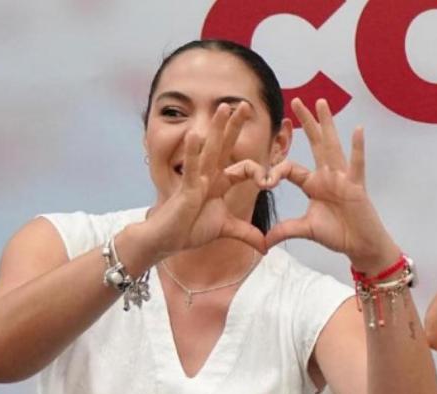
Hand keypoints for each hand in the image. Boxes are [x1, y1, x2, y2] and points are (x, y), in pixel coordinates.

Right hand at [145, 102, 269, 257]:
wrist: (168, 239)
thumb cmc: (191, 229)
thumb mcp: (225, 230)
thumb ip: (247, 234)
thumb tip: (266, 246)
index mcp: (219, 183)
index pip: (243, 168)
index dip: (259, 172)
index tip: (269, 182)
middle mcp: (209, 176)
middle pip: (225, 147)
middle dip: (235, 126)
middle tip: (245, 104)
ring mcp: (197, 180)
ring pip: (210, 151)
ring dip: (217, 129)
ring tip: (223, 107)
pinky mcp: (186, 189)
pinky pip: (191, 169)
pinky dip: (193, 153)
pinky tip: (195, 135)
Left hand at [265, 98, 399, 273]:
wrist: (360, 245)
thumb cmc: (337, 234)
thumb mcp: (305, 230)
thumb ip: (284, 231)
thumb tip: (263, 243)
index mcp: (313, 185)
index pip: (290, 169)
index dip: (276, 172)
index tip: (265, 182)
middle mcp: (327, 176)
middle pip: (314, 144)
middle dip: (305, 123)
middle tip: (295, 100)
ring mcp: (343, 178)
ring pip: (332, 147)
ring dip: (326, 124)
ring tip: (320, 102)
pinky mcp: (356, 186)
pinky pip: (357, 164)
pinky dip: (358, 148)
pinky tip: (357, 129)